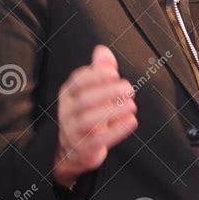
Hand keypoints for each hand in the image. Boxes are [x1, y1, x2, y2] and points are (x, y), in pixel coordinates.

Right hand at [53, 45, 137, 187]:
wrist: (75, 149)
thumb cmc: (88, 113)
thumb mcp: (93, 90)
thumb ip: (100, 70)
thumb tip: (102, 50)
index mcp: (68, 93)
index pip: (78, 81)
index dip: (96, 75)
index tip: (114, 72)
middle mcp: (66, 111)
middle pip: (84, 99)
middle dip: (108, 92)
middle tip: (129, 88)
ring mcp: (72, 131)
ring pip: (89, 120)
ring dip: (114, 111)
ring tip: (132, 104)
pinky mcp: (82, 149)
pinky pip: (98, 141)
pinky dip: (116, 131)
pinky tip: (131, 121)